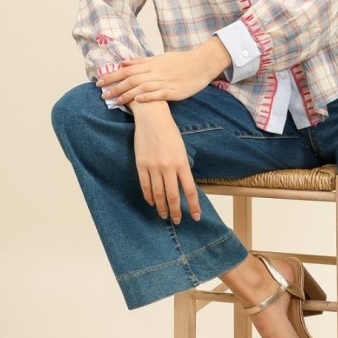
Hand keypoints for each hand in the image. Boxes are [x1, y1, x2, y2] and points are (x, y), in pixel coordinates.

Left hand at [96, 38, 230, 105]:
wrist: (202, 63)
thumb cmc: (180, 61)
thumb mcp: (159, 58)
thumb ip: (141, 62)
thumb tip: (123, 63)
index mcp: (151, 64)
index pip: (127, 69)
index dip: (113, 76)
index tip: (99, 82)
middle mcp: (156, 71)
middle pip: (132, 79)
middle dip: (116, 86)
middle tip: (102, 94)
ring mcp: (165, 81)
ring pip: (142, 87)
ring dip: (127, 94)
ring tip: (115, 101)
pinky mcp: (175, 90)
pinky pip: (160, 94)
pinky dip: (148, 96)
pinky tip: (139, 100)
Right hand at [132, 103, 201, 223]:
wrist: (152, 117)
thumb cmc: (169, 132)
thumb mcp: (181, 149)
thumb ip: (182, 167)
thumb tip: (183, 187)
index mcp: (182, 162)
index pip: (190, 190)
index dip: (193, 206)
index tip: (195, 217)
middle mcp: (168, 167)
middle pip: (173, 196)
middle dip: (176, 211)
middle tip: (177, 221)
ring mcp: (153, 166)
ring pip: (158, 193)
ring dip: (162, 207)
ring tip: (164, 215)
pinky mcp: (141, 164)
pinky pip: (145, 185)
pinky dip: (148, 196)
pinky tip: (152, 202)